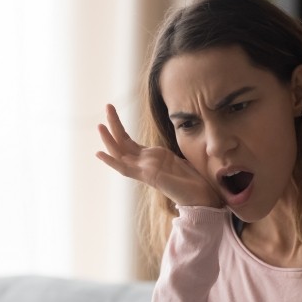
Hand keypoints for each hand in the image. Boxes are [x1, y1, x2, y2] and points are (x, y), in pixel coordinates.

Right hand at [96, 104, 222, 207]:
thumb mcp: (179, 160)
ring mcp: (145, 170)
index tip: (111, 113)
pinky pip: (125, 169)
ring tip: (99, 125)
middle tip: (107, 105)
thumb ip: (169, 154)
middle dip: (114, 125)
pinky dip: (112, 162)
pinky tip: (99, 153)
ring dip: (109, 139)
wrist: (201, 195)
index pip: (129, 142)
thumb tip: (173, 146)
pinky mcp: (148, 176)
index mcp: (151, 158)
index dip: (119, 128)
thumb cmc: (192, 180)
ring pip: (120, 153)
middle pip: (123, 142)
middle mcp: (144, 163)